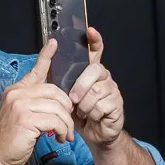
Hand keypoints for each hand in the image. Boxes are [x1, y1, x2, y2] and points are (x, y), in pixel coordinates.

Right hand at [0, 40, 73, 164]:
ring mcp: (20, 105)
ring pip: (58, 107)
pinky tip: (59, 138)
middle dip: (67, 109)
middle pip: (55, 91)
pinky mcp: (26, 119)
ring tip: (64, 135)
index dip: (46, 56)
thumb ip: (34, 104)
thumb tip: (56, 104)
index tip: (54, 43)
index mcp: (17, 90)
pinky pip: (55, 120)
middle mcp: (18, 94)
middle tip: (68, 124)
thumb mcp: (20, 115)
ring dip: (66, 124)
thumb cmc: (9, 139)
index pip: (35, 70)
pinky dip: (62, 131)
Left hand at [67, 27, 124, 148]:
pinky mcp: (117, 104)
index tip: (90, 31)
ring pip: (96, 91)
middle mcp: (103, 77)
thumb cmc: (78, 113)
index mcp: (90, 72)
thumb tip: (47, 62)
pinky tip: (92, 117)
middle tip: (73, 98)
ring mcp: (112, 90)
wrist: (91, 134)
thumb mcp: (64, 94)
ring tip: (82, 111)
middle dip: (81, 85)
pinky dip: (92, 114)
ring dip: (85, 105)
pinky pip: (102, 105)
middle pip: (95, 70)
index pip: (96, 50)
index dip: (94, 40)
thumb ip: (58, 79)